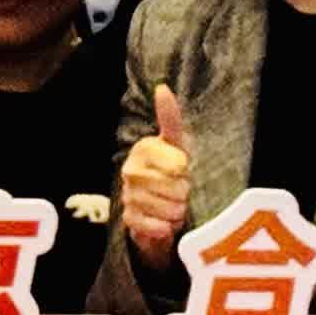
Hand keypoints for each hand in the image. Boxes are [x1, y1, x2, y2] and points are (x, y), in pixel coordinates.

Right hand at [121, 84, 193, 272]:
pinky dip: (165, 228)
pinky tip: (165, 222)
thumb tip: (161, 87)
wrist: (160, 208)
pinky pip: (155, 227)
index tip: (184, 172)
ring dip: (177, 212)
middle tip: (181, 193)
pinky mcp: (128, 219)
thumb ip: (170, 119)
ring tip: (174, 207)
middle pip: (174, 189)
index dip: (188, 173)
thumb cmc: (173, 172)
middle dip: (184, 195)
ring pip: (166, 209)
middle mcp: (130, 170)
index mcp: (143, 149)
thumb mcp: (177, 145)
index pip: (178, 166)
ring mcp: (127, 195)